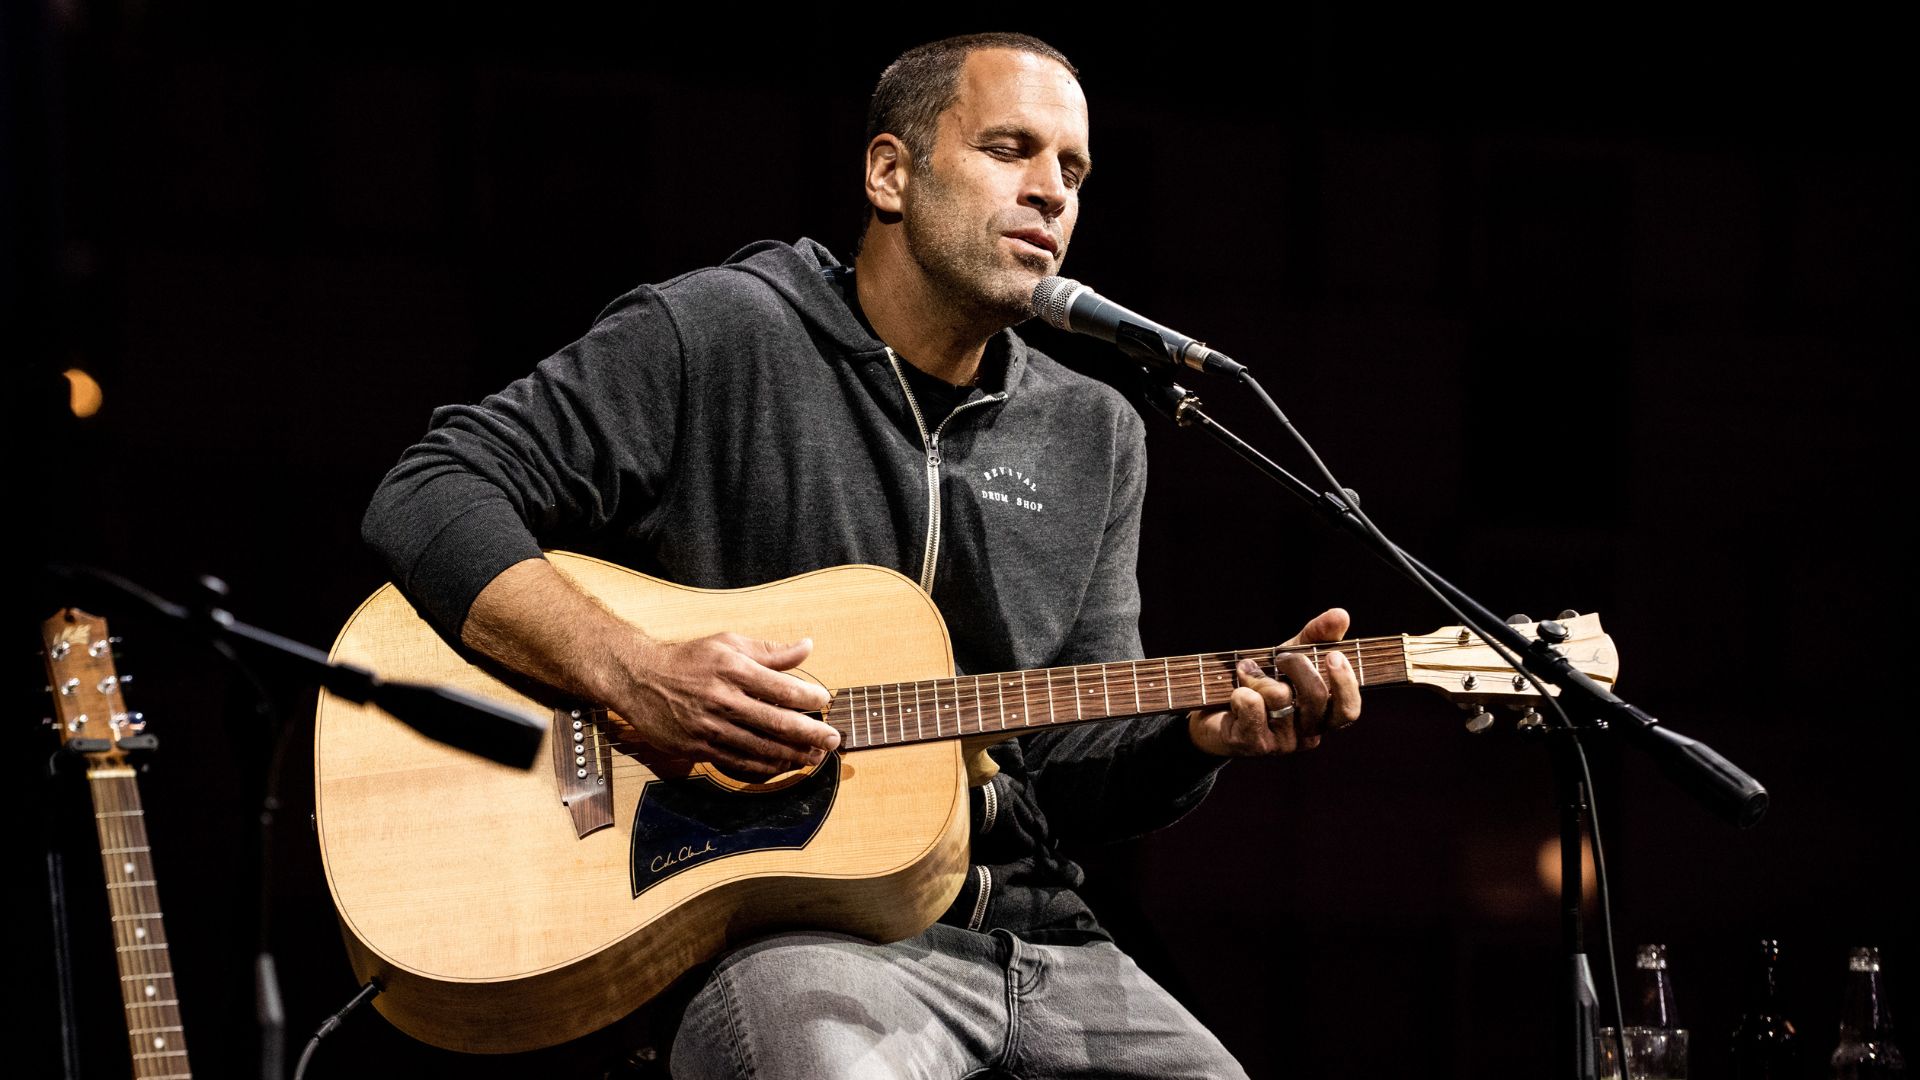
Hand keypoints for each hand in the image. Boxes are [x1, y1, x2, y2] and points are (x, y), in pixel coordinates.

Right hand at [611, 632, 837, 774]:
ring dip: (793, 755)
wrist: (640, 680)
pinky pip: (739, 763)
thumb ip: (770, 650)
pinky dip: (766, 768)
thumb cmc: (689, 660)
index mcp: (733, 669)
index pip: (782, 688)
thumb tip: (807, 647)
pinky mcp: (699, 748)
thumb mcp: (728, 644)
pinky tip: (783, 766)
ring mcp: (710, 727)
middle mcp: (723, 699)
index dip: (809, 698)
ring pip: (761, 748)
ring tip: (815, 757)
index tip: (825, 701)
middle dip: (811, 734)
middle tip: (833, 739)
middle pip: (777, 723)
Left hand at [1187, 608, 1361, 756]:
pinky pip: (1252, 706)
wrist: (1214, 710)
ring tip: (1246, 671)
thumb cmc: (1262, 682)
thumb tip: (1341, 615)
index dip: (1345, 683)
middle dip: (1297, 665)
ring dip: (1259, 675)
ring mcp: (1280, 743)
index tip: (1333, 655)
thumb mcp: (1292, 655)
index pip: (1348, 710)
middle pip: (1315, 697)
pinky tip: (1236, 692)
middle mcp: (1307, 735)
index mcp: (1324, 717)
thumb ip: (1318, 636)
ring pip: (1280, 697)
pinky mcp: (1251, 743)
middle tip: (1281, 657)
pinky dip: (1242, 690)